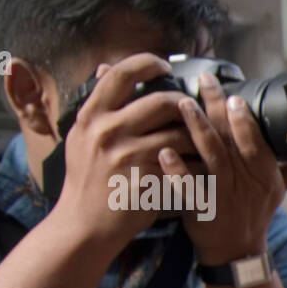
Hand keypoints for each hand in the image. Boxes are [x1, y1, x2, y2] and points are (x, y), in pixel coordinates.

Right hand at [54, 54, 201, 252]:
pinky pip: (185, 165)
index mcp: (91, 116)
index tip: (165, 66)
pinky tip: (205, 164)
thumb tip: (106, 67)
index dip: (147, 63)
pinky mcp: (147, 181)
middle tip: (194, 109)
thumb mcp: (81, 136)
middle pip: (161, 101)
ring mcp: (127, 157)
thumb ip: (98, 104)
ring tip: (204, 139)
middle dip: (185, 104)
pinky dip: (198, 163)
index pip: (121, 74)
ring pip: (180, 134)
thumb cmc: (87, 179)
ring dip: (198, 136)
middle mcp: (107, 132)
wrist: (84, 224)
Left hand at [158, 72, 286, 264]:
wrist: (236, 252)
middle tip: (205, 83)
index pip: (257, 143)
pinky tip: (164, 152)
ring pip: (211, 157)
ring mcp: (223, 196)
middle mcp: (246, 183)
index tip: (234, 95)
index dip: (244, 120)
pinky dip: (176, 170)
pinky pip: (188, 187)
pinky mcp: (201, 208)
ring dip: (197, 129)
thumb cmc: (253, 217)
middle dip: (217, 109)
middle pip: (231, 141)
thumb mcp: (277, 194)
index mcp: (266, 176)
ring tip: (183, 104)